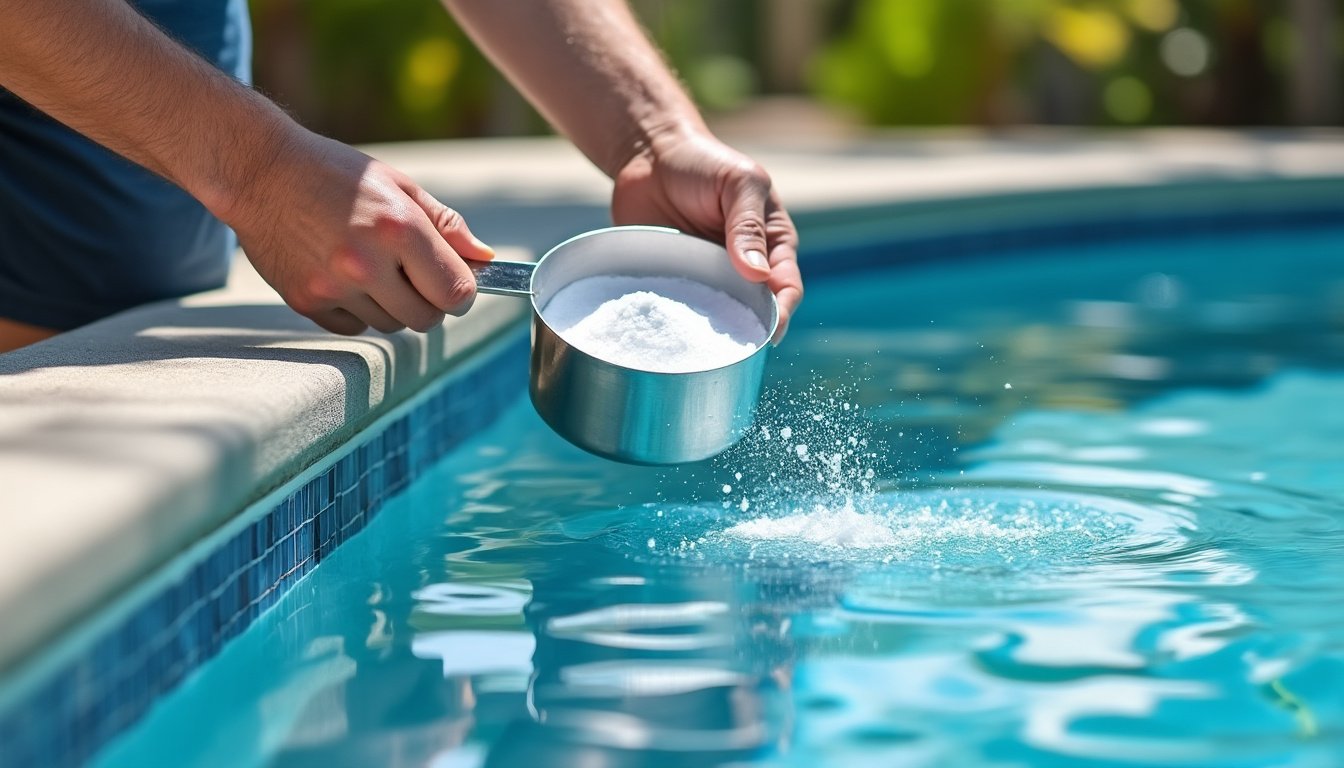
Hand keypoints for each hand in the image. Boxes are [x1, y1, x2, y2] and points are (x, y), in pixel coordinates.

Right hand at [224, 128, 493, 334]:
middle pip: (427, 318)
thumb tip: (486, 260)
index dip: (463, 291)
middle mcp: (366, 263)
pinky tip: (343, 275)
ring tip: (372, 266)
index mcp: (398, 229)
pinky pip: (354, 326)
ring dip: (393, 305)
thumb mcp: (398, 186)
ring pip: (391, 325)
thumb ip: (447, 226)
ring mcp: (333, 286)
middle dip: (430, 301)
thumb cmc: (334, 173)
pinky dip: (358, 310)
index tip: (455, 282)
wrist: (258, 172)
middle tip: (413, 273)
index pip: (456, 293)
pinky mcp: (306, 301)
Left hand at [611, 126, 801, 341]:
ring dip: (713, 332)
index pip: (786, 287)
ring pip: (719, 316)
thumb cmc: (704, 163)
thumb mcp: (738, 184)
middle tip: (734, 349)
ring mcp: (710, 278)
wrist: (650, 156)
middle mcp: (745, 268)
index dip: (782, 312)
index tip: (770, 333)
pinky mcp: (678, 282)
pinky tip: (671, 331)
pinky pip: (682, 309)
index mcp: (772, 244)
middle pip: (755, 311)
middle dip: (749, 331)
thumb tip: (758, 276)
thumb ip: (748, 225)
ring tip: (703, 347)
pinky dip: (680, 321)